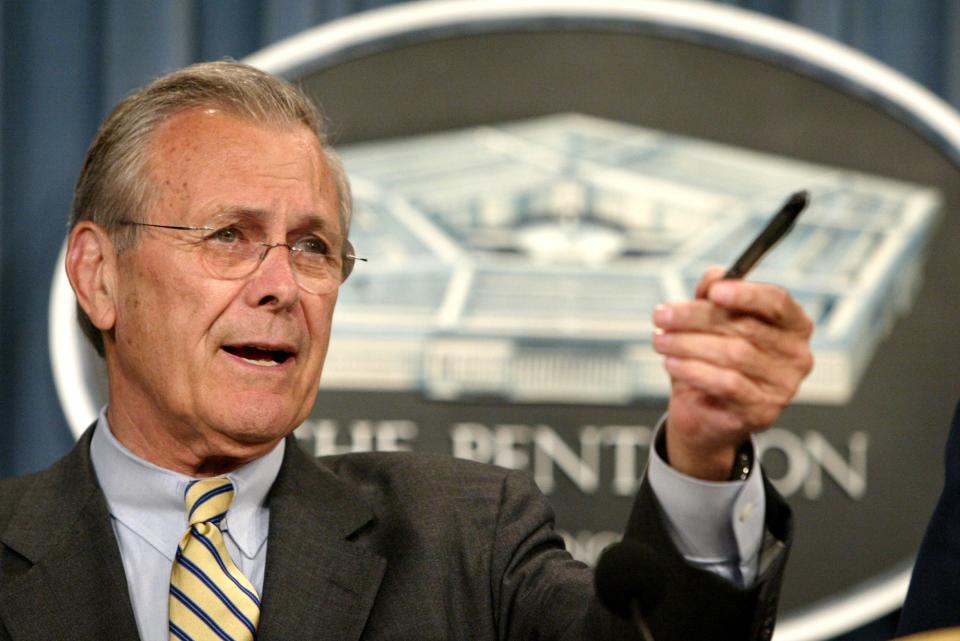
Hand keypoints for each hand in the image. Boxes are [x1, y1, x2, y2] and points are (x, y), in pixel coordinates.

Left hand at [652, 267, 813, 479]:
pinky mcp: (763, 410)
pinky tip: (671, 363)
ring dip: (688, 344)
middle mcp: (796, 355)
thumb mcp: (711, 322)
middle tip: (662, 315)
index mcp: (793, 325)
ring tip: (660, 340)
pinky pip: (726, 383)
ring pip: (733, 354)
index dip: (746, 293)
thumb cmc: (713, 359)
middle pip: (746, 327)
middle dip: (696, 318)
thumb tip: (714, 276)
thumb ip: (714, 296)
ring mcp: (783, 386)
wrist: (705, 412)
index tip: (713, 291)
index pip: (777, 302)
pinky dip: (694, 370)